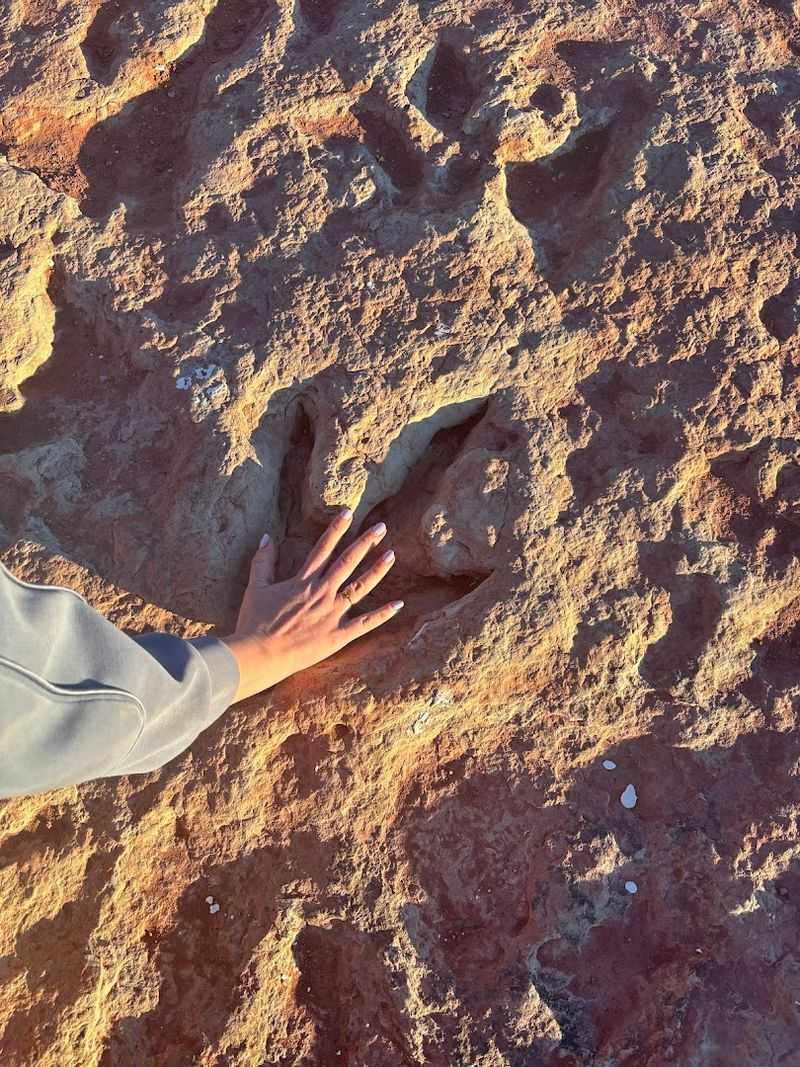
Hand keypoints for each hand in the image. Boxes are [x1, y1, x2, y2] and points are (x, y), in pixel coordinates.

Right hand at [221, 508, 402, 702]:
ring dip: (377, 570)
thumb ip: (262, 560)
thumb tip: (266, 536)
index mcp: (302, 581)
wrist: (258, 655)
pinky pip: (365, 623)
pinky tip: (399, 604)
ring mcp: (332, 614)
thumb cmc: (253, 622)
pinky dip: (383, 614)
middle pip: (347, 562)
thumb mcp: (255, 587)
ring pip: (360, 587)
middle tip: (382, 527)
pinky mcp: (338, 635)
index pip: (323, 548)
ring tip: (392, 555)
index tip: (349, 512)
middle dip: (365, 542)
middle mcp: (321, 592)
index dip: (336, 528)